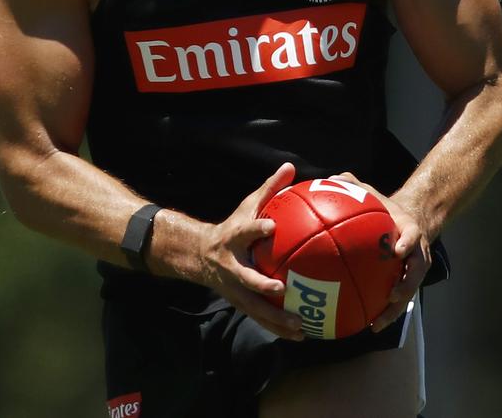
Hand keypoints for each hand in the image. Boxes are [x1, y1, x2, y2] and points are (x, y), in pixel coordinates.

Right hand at [197, 162, 305, 340]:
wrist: (201, 255)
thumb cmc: (233, 227)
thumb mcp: (247, 205)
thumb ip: (269, 189)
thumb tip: (290, 167)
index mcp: (234, 238)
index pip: (245, 231)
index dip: (256, 228)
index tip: (271, 225)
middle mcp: (232, 265)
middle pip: (245, 278)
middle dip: (261, 285)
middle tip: (282, 290)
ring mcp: (234, 287)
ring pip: (254, 306)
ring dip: (275, 318)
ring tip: (300, 325)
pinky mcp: (239, 303)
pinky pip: (260, 318)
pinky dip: (278, 328)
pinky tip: (300, 335)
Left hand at [329, 172, 431, 332]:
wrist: (412, 220)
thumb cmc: (386, 207)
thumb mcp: (373, 193)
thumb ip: (354, 185)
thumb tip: (330, 177)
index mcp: (409, 231)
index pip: (412, 237)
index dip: (407, 244)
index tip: (398, 250)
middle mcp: (416, 253)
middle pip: (416, 273)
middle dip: (406, 286)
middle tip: (391, 296)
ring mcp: (413, 270)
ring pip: (408, 293)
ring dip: (395, 310)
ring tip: (376, 323)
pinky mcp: (406, 283)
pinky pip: (396, 300)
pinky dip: (384, 312)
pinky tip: (366, 324)